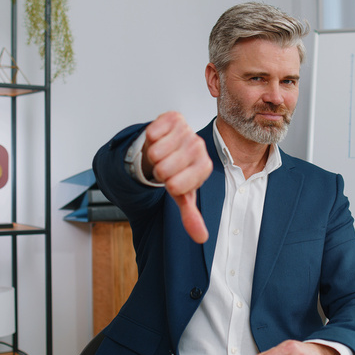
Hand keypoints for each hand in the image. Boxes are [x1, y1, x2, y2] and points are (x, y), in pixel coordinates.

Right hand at [141, 112, 212, 243]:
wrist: (166, 147)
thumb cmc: (175, 172)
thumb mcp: (182, 195)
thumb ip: (191, 216)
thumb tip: (201, 238)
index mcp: (204, 167)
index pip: (176, 186)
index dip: (167, 185)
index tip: (173, 181)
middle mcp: (199, 147)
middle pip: (164, 169)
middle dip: (159, 171)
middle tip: (166, 166)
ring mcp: (188, 130)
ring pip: (156, 152)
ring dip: (153, 155)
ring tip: (162, 154)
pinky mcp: (174, 117)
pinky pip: (152, 132)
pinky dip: (150, 139)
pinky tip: (159, 140)